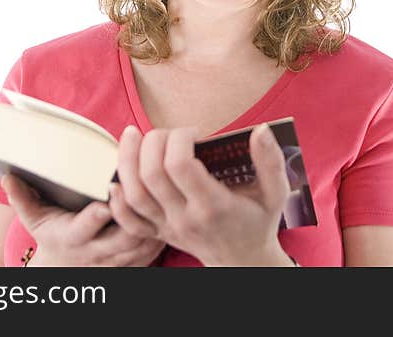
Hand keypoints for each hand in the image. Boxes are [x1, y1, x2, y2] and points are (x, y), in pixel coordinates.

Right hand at [0, 173, 165, 266]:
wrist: (65, 270)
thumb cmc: (52, 236)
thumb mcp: (34, 219)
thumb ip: (22, 198)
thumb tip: (8, 177)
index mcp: (71, 237)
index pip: (85, 226)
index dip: (97, 214)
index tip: (106, 195)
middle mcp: (96, 252)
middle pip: (122, 235)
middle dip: (135, 212)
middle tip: (147, 185)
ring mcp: (117, 260)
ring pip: (142, 243)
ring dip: (153, 220)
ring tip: (162, 191)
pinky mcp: (134, 263)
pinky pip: (154, 250)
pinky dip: (162, 232)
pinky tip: (168, 209)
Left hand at [110, 123, 294, 266]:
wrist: (244, 261)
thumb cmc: (259, 222)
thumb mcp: (275, 193)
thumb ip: (270, 161)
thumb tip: (261, 130)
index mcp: (213, 206)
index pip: (180, 166)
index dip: (179, 139)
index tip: (193, 133)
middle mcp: (185, 218)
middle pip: (151, 175)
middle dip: (153, 142)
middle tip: (167, 133)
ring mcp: (168, 228)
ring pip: (133, 194)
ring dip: (126, 160)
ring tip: (132, 135)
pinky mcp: (158, 233)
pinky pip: (128, 220)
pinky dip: (117, 200)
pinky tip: (117, 178)